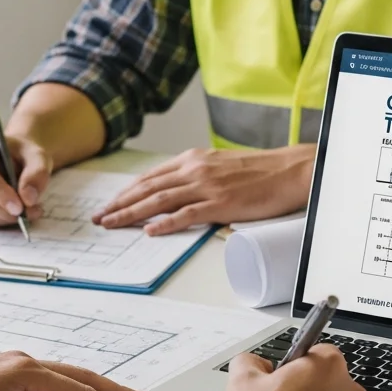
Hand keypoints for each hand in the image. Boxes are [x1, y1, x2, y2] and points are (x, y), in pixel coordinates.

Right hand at [0, 133, 52, 227]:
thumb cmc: (22, 154)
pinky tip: (10, 211)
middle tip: (29, 212)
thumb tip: (28, 198)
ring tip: (26, 211)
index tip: (19, 207)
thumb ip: (37, 173)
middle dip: (3, 210)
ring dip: (3, 217)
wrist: (12, 158)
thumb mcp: (38, 156)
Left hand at [93, 145, 315, 235]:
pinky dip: (166, 223)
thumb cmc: (261, 171)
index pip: (150, 177)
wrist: (291, 170)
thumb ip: (198, 175)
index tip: (110, 204)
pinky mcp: (221, 203)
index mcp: (193, 160)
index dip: (126, 192)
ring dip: (132, 213)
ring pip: (160, 200)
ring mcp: (207, 186)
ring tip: (113, 224)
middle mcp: (195, 170)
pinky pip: (187, 214)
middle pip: (148, 188)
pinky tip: (150, 231)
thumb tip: (178, 191)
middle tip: (100, 218)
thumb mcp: (221, 165)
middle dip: (120, 203)